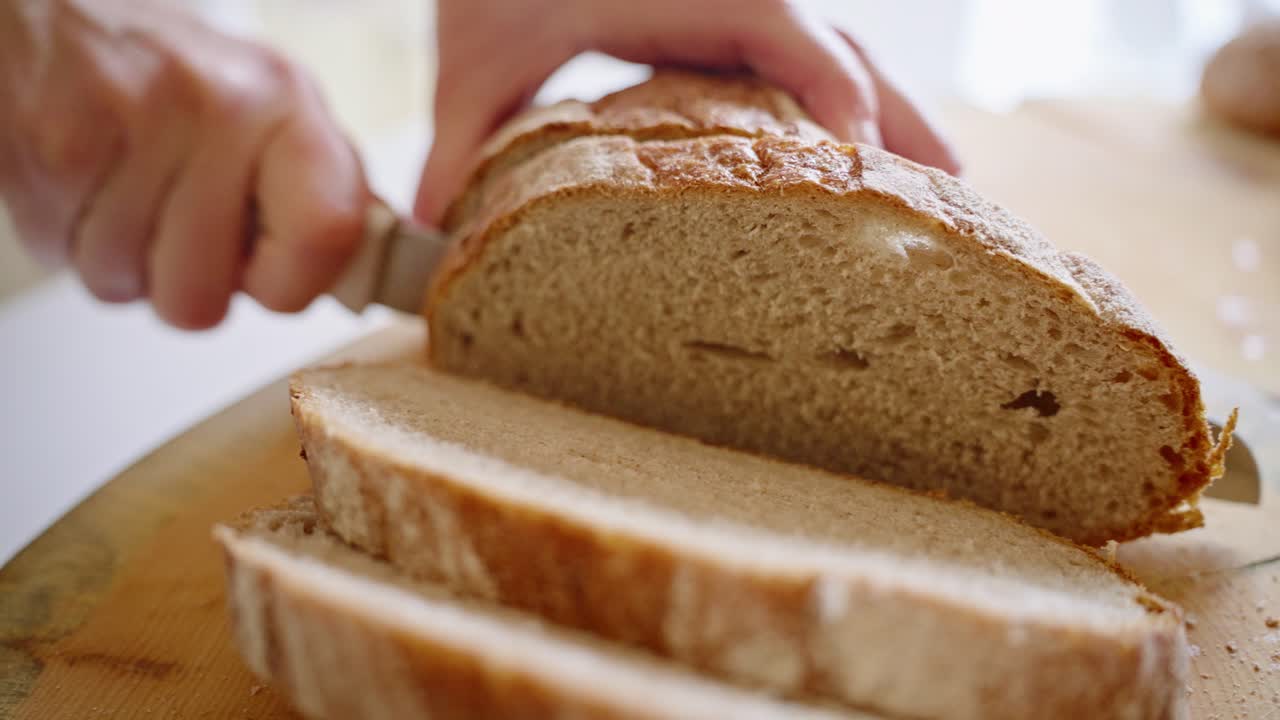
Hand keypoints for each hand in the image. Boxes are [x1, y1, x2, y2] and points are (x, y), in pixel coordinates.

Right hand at [0, 0, 368, 328]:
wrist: (54, 12)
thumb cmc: (167, 78)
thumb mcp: (269, 116)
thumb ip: (319, 192)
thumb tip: (365, 271)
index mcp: (290, 102)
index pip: (330, 233)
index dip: (292, 284)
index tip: (271, 277)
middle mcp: (222, 102)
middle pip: (203, 296)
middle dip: (182, 282)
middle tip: (176, 221)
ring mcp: (134, 115)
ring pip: (129, 284)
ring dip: (121, 259)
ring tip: (124, 192)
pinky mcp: (56, 140)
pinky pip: (68, 257)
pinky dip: (69, 236)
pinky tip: (85, 183)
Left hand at [416, 0, 962, 225]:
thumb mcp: (474, 49)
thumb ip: (459, 134)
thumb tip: (431, 220)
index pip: (787, 37)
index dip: (832, 96)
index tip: (861, 166)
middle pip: (844, 50)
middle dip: (901, 118)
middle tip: (954, 195)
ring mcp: (743, 5)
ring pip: (838, 56)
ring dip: (888, 115)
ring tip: (935, 185)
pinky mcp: (733, 20)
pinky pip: (807, 64)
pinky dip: (842, 108)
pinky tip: (854, 159)